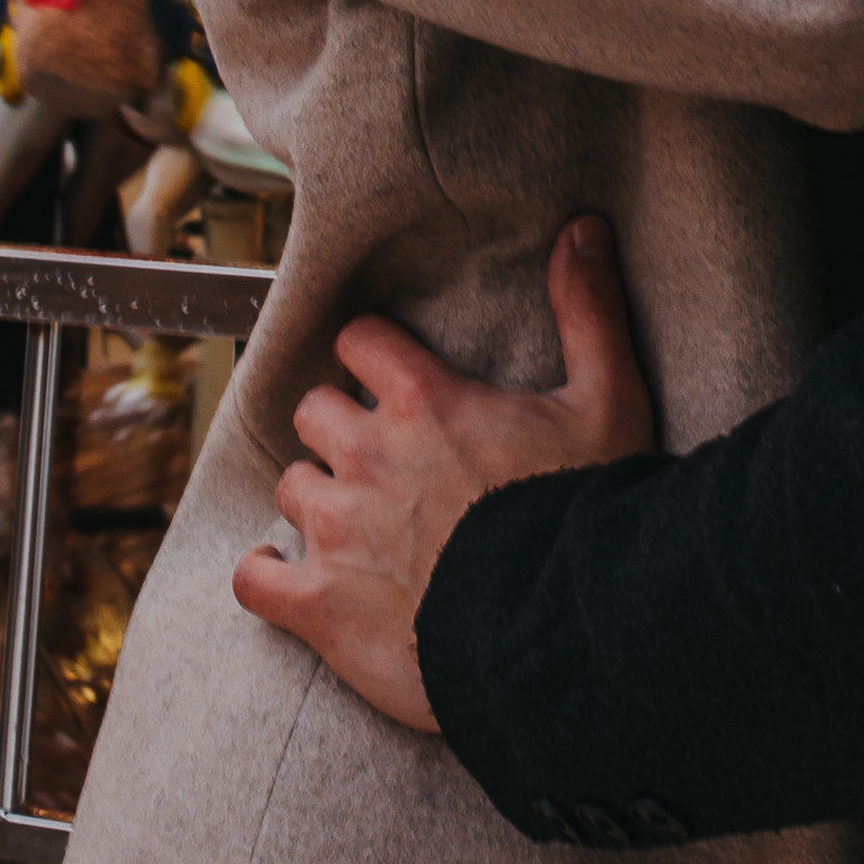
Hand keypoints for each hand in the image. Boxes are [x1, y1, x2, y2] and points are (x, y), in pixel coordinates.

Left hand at [231, 216, 653, 729]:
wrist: (559, 636)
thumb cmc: (585, 517)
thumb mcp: (609, 402)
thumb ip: (589, 310)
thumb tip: (584, 228)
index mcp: (427, 402)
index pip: (360, 340)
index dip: (372, 353)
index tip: (387, 373)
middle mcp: (370, 456)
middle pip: (315, 413)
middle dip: (339, 427)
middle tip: (376, 454)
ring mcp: (338, 532)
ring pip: (292, 488)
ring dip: (316, 498)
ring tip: (350, 519)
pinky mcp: (320, 605)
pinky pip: (254, 580)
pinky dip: (262, 576)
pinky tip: (278, 573)